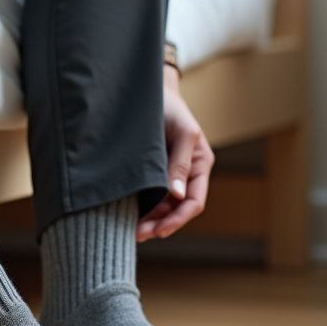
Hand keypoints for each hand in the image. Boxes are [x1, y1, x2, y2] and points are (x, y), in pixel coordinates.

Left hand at [137, 65, 213, 241]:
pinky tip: (126, 214)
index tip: (159, 231)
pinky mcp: (151, 171)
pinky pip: (148, 196)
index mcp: (200, 165)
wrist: (148, 90)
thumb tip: (177, 195)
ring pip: (162, 207)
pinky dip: (140, 208)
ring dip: (149, 220)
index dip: (178, 219)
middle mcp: (186, 173)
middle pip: (177, 209)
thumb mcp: (182, 132)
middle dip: (160, 224)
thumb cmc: (170, 107)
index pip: (194, 201)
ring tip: (130, 230)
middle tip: (138, 235)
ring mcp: (168, 174)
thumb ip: (180, 163)